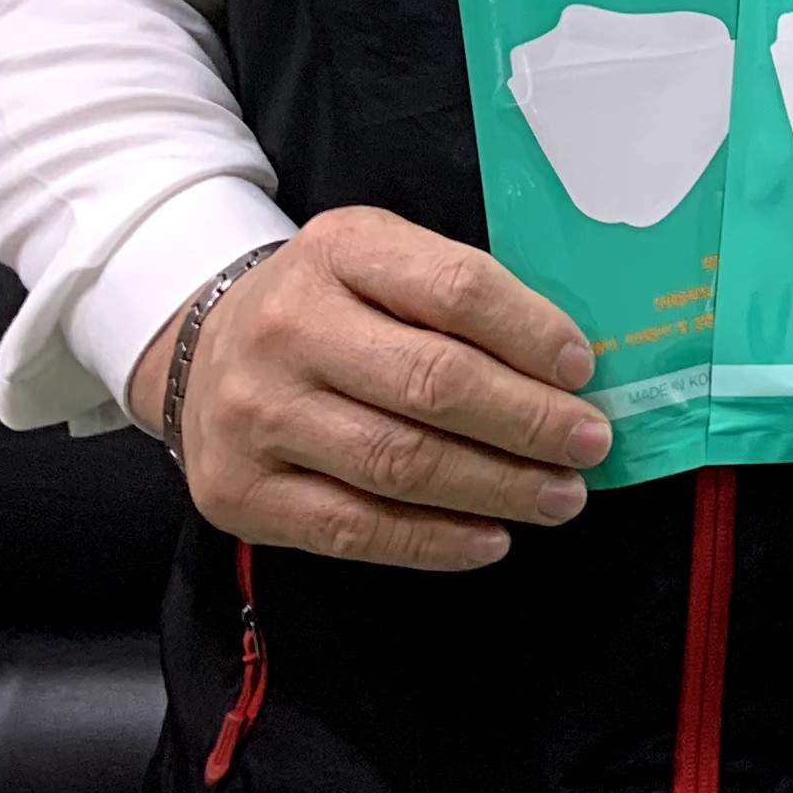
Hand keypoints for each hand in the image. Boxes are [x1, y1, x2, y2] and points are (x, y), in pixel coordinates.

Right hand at [137, 207, 611, 570]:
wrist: (202, 347)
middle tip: (590, 444)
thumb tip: (567, 369)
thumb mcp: (383, 259)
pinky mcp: (240, 492)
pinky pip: (353, 529)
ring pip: (399, 464)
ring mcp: (258, 415)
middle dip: (528, 422)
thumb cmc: (327, 303)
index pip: (456, 290)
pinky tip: (490, 539)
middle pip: (432, 384)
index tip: (584, 371)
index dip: (531, 333)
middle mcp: (288, 329)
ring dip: (497, 488)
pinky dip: (433, 542)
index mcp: (340, 251)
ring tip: (560, 497)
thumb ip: (460, 295)